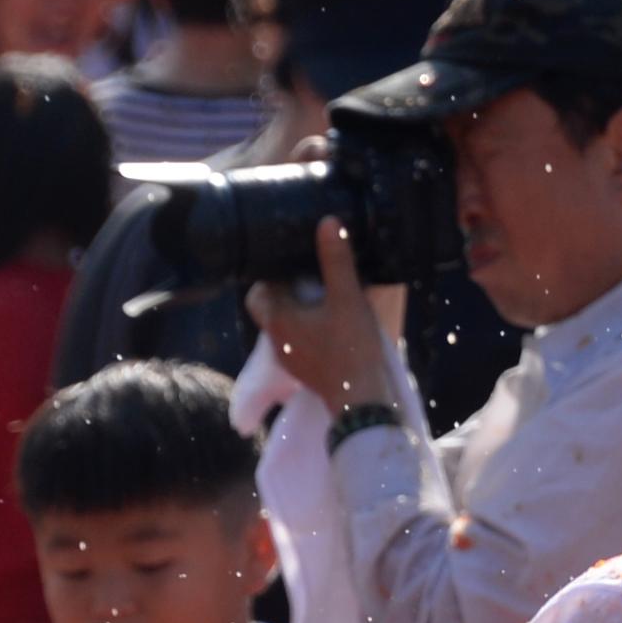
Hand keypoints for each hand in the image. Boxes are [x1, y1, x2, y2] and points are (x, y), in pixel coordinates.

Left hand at [245, 217, 401, 414]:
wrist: (363, 400)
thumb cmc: (351, 347)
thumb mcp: (347, 297)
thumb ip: (336, 260)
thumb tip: (327, 222)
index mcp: (278, 319)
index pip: (258, 291)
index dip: (271, 275)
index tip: (291, 262)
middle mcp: (276, 339)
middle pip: (270, 308)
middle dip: (285, 291)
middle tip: (308, 276)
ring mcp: (290, 359)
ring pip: (285, 325)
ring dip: (298, 311)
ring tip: (322, 295)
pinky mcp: (306, 371)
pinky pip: (299, 342)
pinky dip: (308, 329)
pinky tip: (331, 323)